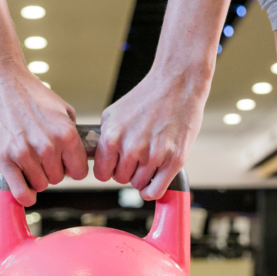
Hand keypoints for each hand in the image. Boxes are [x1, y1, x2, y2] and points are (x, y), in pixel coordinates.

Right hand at [0, 58, 88, 205]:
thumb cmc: (28, 93)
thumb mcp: (62, 109)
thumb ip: (72, 133)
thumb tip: (78, 155)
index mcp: (66, 134)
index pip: (79, 172)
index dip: (71, 168)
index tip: (63, 163)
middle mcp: (47, 146)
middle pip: (58, 179)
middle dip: (51, 169)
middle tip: (40, 154)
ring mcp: (25, 154)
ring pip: (40, 185)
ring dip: (36, 177)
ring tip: (28, 159)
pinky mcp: (4, 159)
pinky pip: (21, 192)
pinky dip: (24, 195)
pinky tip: (24, 186)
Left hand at [93, 63, 209, 200]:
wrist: (177, 84)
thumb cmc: (147, 97)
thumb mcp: (113, 113)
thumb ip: (104, 137)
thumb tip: (98, 157)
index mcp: (112, 137)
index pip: (102, 173)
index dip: (108, 169)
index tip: (115, 165)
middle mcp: (131, 148)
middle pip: (120, 179)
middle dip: (126, 170)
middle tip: (136, 156)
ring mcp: (153, 155)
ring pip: (138, 184)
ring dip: (142, 176)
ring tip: (148, 158)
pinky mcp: (174, 160)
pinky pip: (155, 191)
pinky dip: (152, 191)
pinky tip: (152, 182)